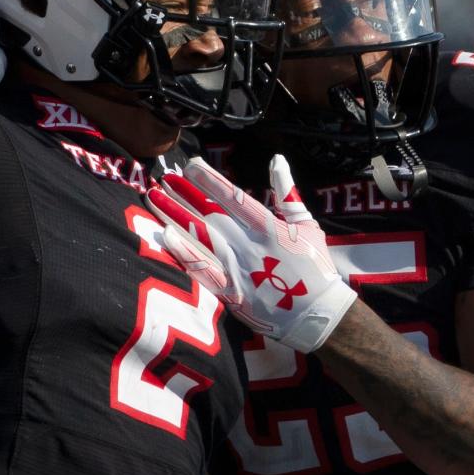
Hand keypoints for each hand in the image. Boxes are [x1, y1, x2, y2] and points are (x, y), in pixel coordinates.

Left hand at [146, 155, 355, 351]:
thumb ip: (288, 192)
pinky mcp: (231, 293)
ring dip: (175, 215)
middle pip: (210, 213)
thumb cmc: (315, 267)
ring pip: (200, 237)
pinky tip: (165, 235)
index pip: (232, 196)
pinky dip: (184, 253)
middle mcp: (248, 244)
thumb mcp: (307, 224)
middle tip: (164, 177)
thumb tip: (277, 159)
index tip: (190, 164)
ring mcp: (238, 269)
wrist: (319, 315)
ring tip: (154, 198)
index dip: (209, 179)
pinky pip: (202, 271)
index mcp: (267, 226)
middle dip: (185, 193)